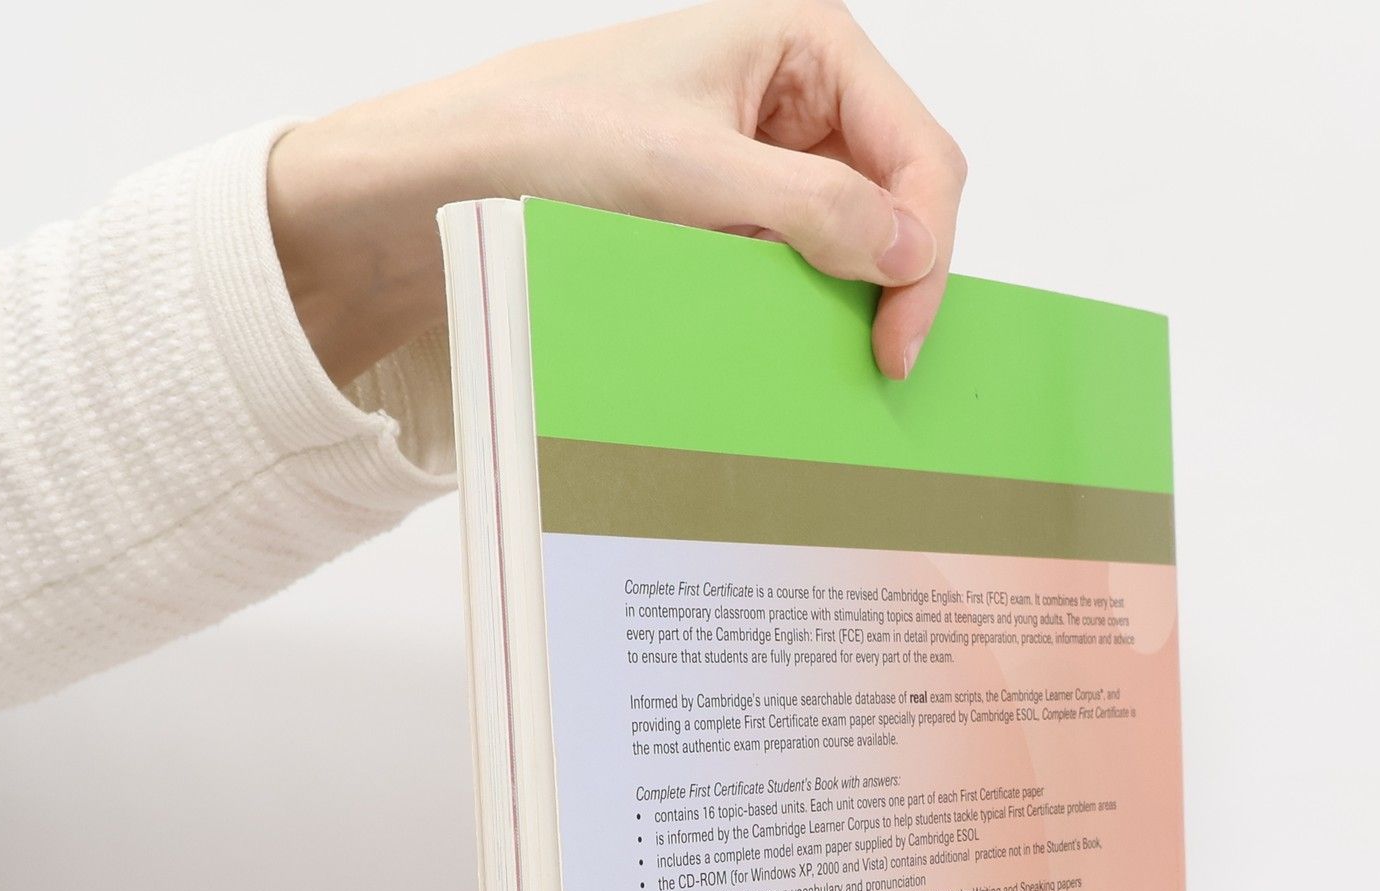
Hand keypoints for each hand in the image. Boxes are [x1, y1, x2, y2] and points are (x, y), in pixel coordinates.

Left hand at [268, 0, 966, 386]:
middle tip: (878, 360)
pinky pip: (806, 257)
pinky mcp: (741, 204)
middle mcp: (801, 88)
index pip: (921, 152)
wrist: (453, 176)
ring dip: (852, 293)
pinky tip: (788, 334)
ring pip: (861, 233)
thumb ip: (813, 208)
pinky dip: (807, 300)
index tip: (898, 340)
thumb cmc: (552, 138)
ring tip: (830, 351)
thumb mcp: (694, 175)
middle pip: (904, 193)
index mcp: (807, 41)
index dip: (926, 247)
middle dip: (896, 274)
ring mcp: (773, 149)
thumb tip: (911, 251)